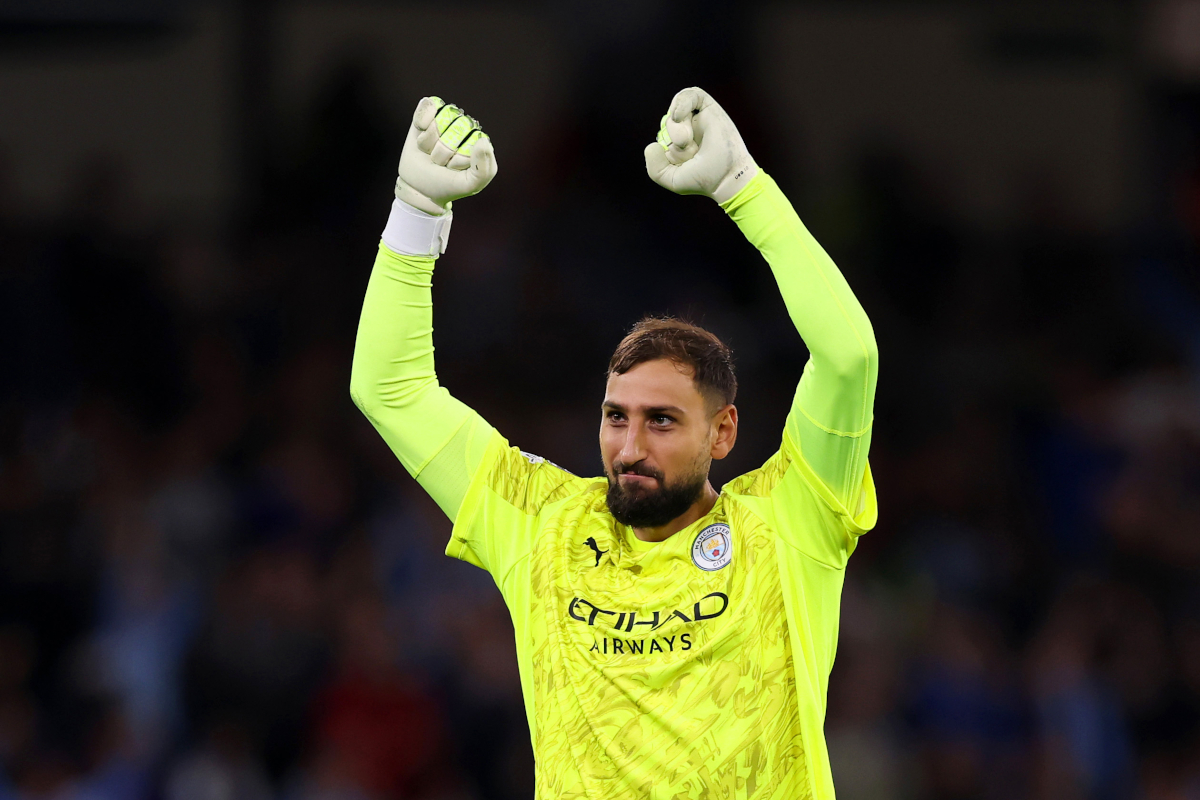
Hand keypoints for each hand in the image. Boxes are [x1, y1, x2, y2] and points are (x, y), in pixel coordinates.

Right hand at [396, 96, 497, 214]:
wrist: (419, 188)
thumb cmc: (447, 186)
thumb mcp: (470, 185)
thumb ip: (484, 169)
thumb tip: (483, 140)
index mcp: (478, 142)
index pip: (472, 138)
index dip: (458, 157)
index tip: (453, 169)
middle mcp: (464, 127)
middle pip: (456, 127)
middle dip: (443, 151)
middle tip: (440, 162)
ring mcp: (445, 119)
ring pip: (439, 120)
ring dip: (429, 142)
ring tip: (430, 152)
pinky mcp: (428, 115)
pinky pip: (428, 105)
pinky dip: (422, 121)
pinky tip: (420, 132)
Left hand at [643, 87, 756, 203]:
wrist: (725, 177)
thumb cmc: (702, 180)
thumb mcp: (672, 180)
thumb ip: (655, 168)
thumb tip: (652, 145)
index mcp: (678, 144)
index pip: (662, 134)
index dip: (666, 147)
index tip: (683, 161)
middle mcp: (688, 129)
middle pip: (667, 121)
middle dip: (674, 138)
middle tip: (690, 152)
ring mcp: (699, 119)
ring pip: (676, 107)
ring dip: (676, 126)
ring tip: (686, 140)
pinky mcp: (710, 109)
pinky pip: (690, 94)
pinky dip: (681, 103)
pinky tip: (680, 116)